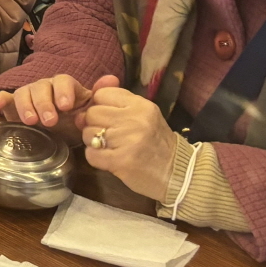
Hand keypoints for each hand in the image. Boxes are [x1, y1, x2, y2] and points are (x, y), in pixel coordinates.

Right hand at [0, 72, 97, 140]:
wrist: (63, 134)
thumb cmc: (77, 121)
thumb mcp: (91, 111)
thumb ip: (99, 96)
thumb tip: (111, 79)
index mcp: (65, 87)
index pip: (63, 80)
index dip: (63, 91)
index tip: (66, 106)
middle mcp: (45, 88)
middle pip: (41, 86)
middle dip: (44, 103)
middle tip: (50, 121)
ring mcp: (28, 96)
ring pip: (23, 92)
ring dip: (26, 105)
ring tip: (31, 122)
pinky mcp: (13, 107)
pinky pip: (5, 99)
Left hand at [81, 75, 175, 200]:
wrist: (177, 174)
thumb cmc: (156, 142)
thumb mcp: (143, 115)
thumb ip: (118, 100)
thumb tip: (90, 92)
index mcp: (141, 105)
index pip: (102, 94)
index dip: (99, 106)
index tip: (108, 117)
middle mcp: (135, 120)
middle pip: (92, 113)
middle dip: (94, 125)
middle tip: (107, 135)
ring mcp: (128, 141)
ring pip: (88, 133)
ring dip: (93, 142)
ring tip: (110, 147)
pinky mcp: (121, 161)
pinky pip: (91, 154)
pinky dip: (95, 158)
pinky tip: (109, 159)